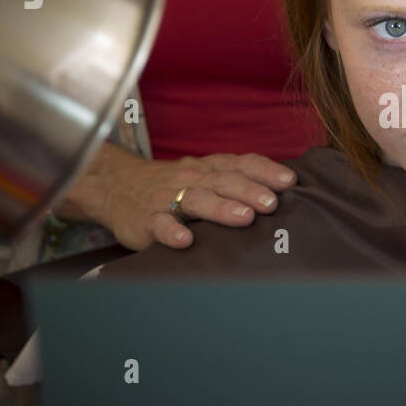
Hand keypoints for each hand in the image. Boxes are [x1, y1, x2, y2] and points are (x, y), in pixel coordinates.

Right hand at [57, 143, 297, 249]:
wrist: (116, 186)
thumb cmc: (173, 185)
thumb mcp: (204, 175)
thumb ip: (236, 179)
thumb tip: (284, 192)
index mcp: (208, 168)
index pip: (240, 163)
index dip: (265, 170)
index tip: (289, 181)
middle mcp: (192, 179)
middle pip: (224, 181)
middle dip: (250, 191)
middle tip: (272, 204)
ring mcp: (168, 199)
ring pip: (197, 200)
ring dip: (221, 208)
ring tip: (244, 218)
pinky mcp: (146, 220)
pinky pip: (160, 225)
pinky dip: (173, 232)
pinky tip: (187, 241)